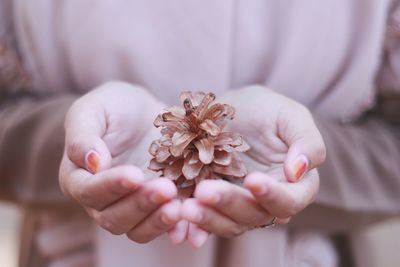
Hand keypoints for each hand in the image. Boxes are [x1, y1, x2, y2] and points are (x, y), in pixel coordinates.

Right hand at [59, 81, 183, 242]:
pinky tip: (191, 220)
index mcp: (80, 178)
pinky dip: (177, 229)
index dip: (111, 186)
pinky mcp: (158, 206)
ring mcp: (132, 206)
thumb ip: (83, 135)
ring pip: (138, 229)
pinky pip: (164, 227)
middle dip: (141, 205)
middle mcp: (103, 200)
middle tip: (166, 188)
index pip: (89, 191)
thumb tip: (92, 163)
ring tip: (179, 206)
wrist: (144, 112)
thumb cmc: (113, 107)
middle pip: (114, 217)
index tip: (135, 175)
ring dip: (158, 221)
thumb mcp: (94, 109)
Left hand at [181, 86, 325, 246]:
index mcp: (294, 184)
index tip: (253, 180)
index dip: (273, 195)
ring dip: (208, 218)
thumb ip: (306, 141)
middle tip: (205, 191)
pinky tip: (179, 217)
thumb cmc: (264, 109)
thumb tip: (299, 171)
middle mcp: (268, 201)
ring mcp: (240, 205)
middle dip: (230, 204)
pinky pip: (206, 220)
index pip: (289, 200)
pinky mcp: (215, 205)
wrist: (226, 111)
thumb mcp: (290, 115)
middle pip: (254, 215)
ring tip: (186, 207)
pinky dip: (193, 225)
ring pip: (229, 223)